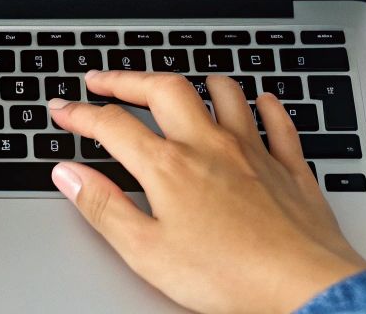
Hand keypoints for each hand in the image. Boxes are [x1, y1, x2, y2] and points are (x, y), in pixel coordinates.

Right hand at [47, 71, 365, 313]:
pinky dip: (268, 107)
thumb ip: (104, 208)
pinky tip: (263, 100)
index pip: (113, 125)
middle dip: (128, 80)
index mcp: (169, 167)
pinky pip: (278, 124)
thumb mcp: (147, 252)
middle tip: (105, 80)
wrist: (302, 286)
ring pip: (225, 96)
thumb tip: (70, 175)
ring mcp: (253, 152)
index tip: (63, 109)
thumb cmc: (229, 276)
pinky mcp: (289, 169)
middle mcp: (209, 147)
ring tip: (182, 82)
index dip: (80, 113)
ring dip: (199, 82)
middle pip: (163, 90)